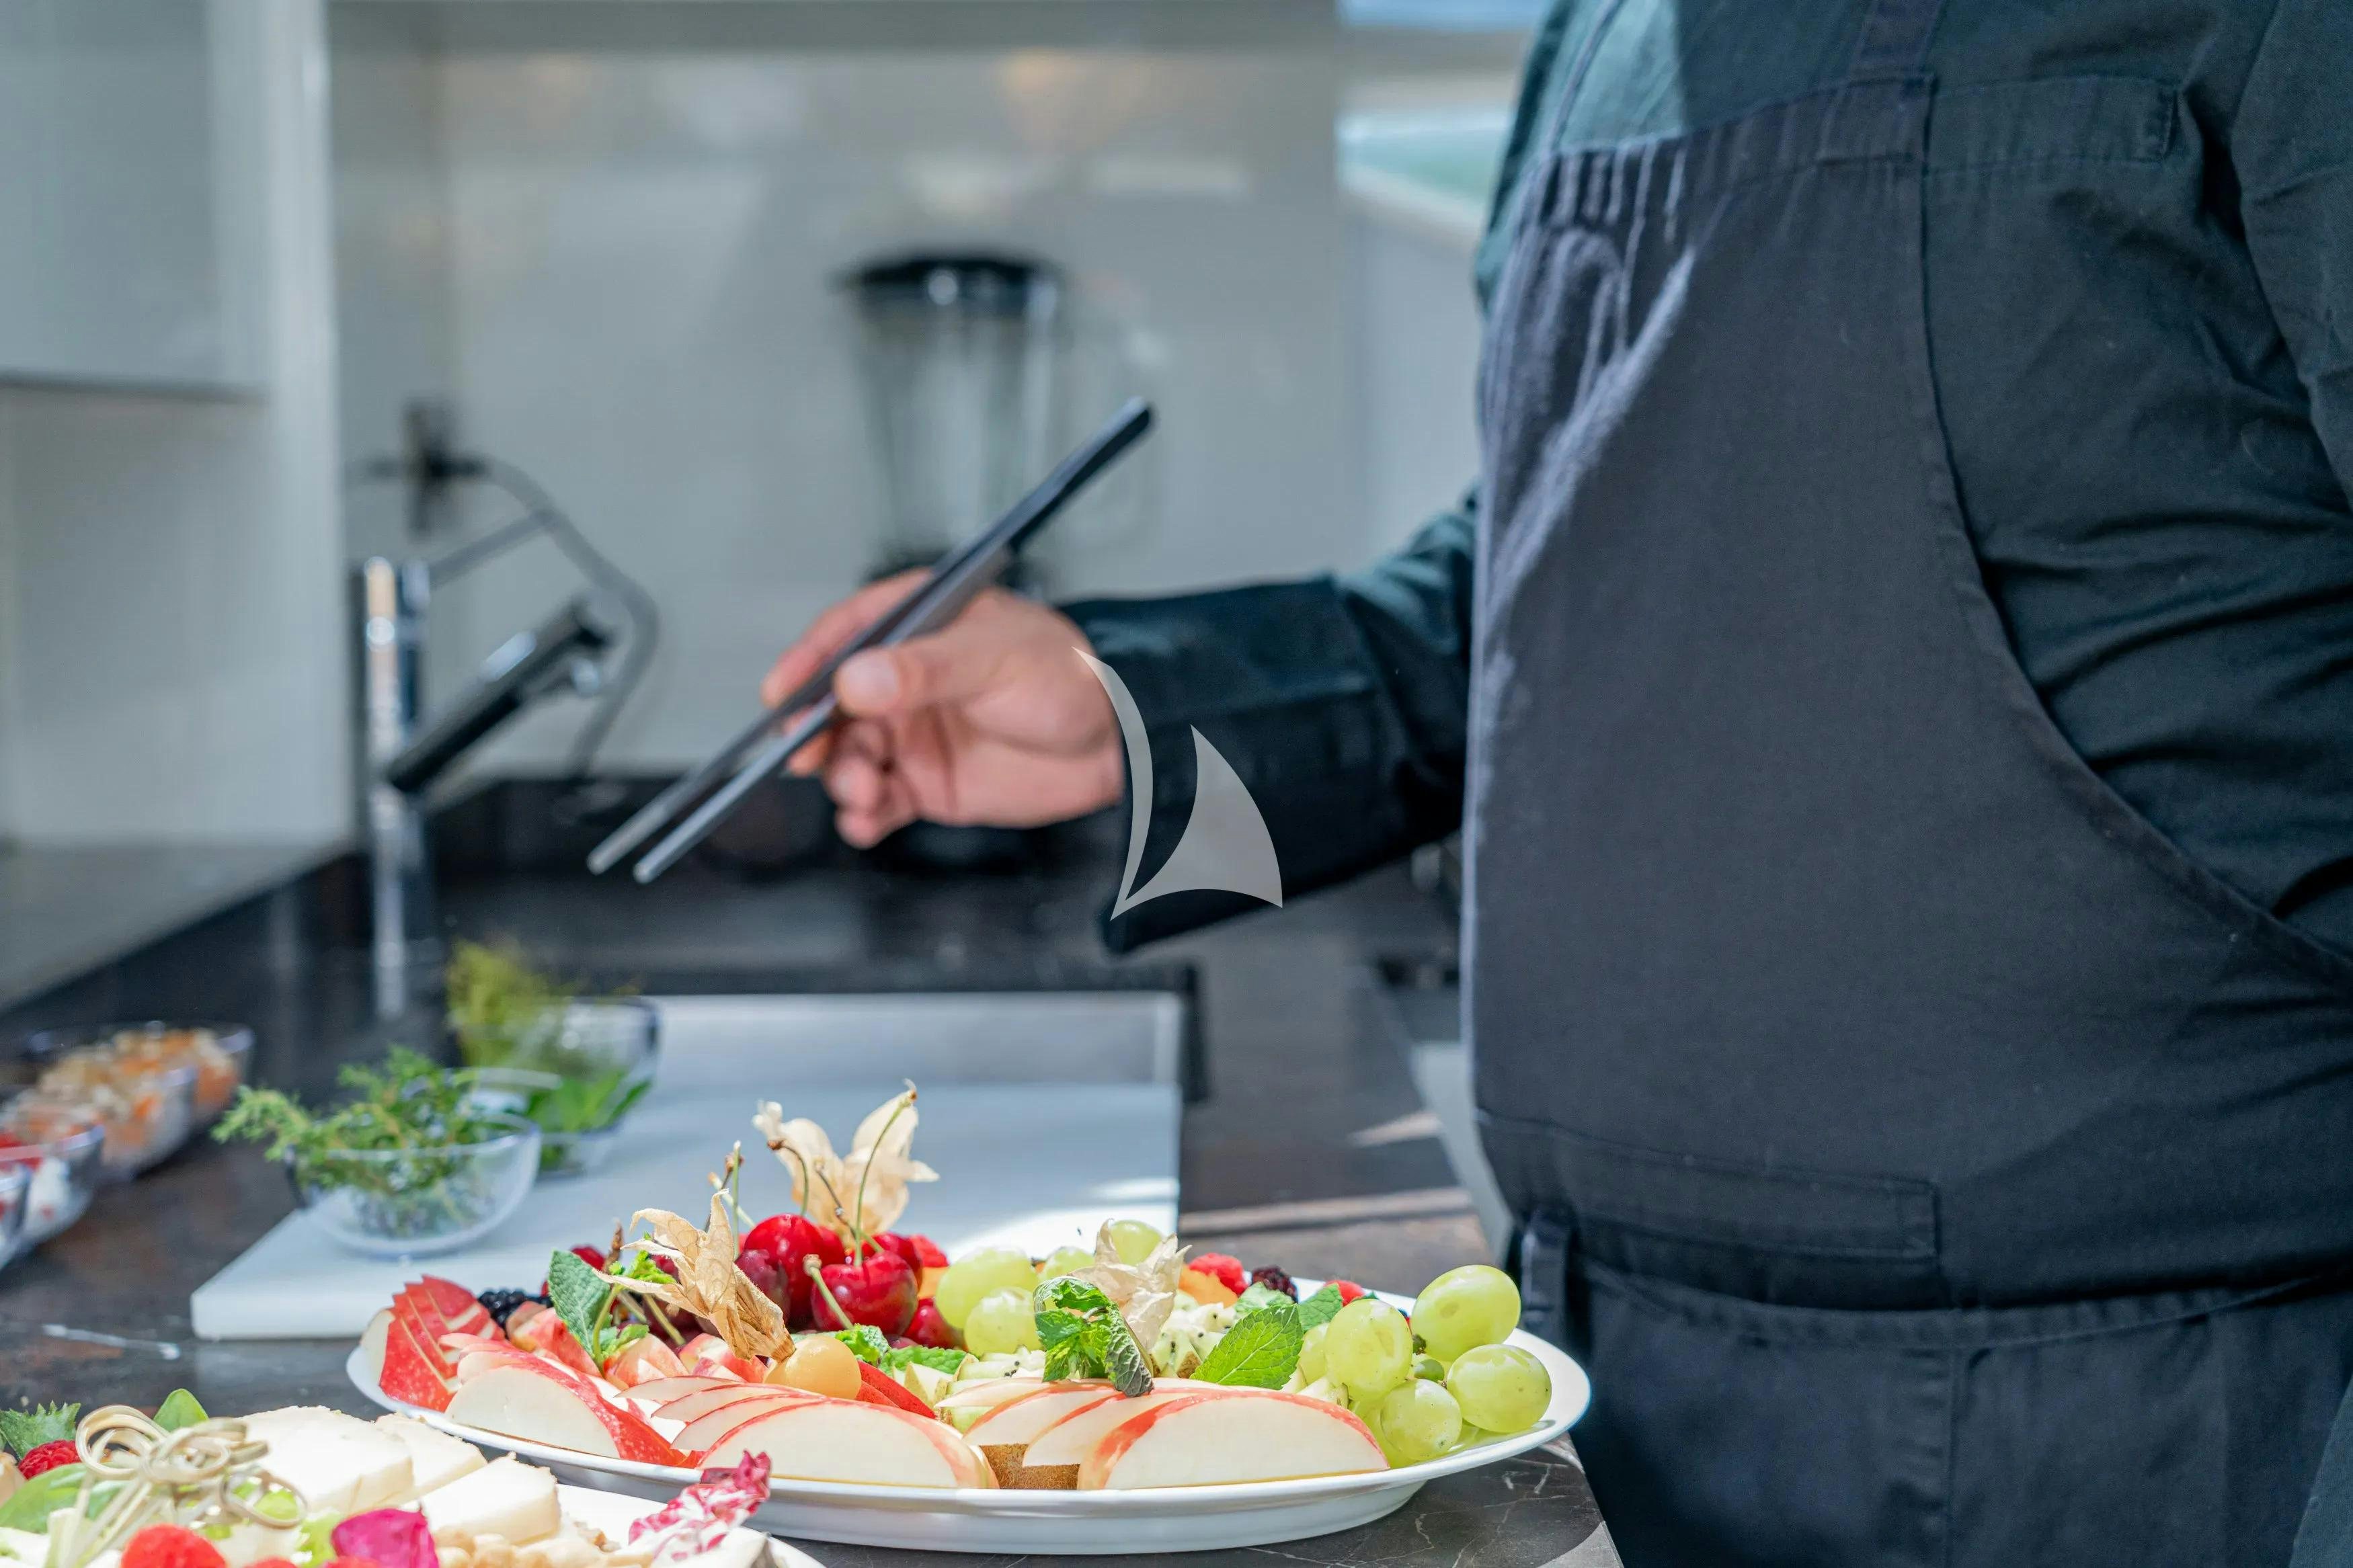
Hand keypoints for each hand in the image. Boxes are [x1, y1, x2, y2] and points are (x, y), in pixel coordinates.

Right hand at [761, 572, 1123, 846]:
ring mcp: (914, 733)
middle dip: (812, 733)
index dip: (808, 663)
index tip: (781, 693)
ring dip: (843, 777)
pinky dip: (865, 815)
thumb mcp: (993, 659)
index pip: (846, 635)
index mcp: (919, 626)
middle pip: (834, 705)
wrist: (1120, 741)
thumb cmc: (1068, 675)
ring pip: (851, 757)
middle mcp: (906, 680)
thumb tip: (855, 679)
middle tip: (804, 756)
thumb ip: (923, 671)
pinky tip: (867, 821)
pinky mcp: (929, 783)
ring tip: (863, 792)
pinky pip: (880, 801)